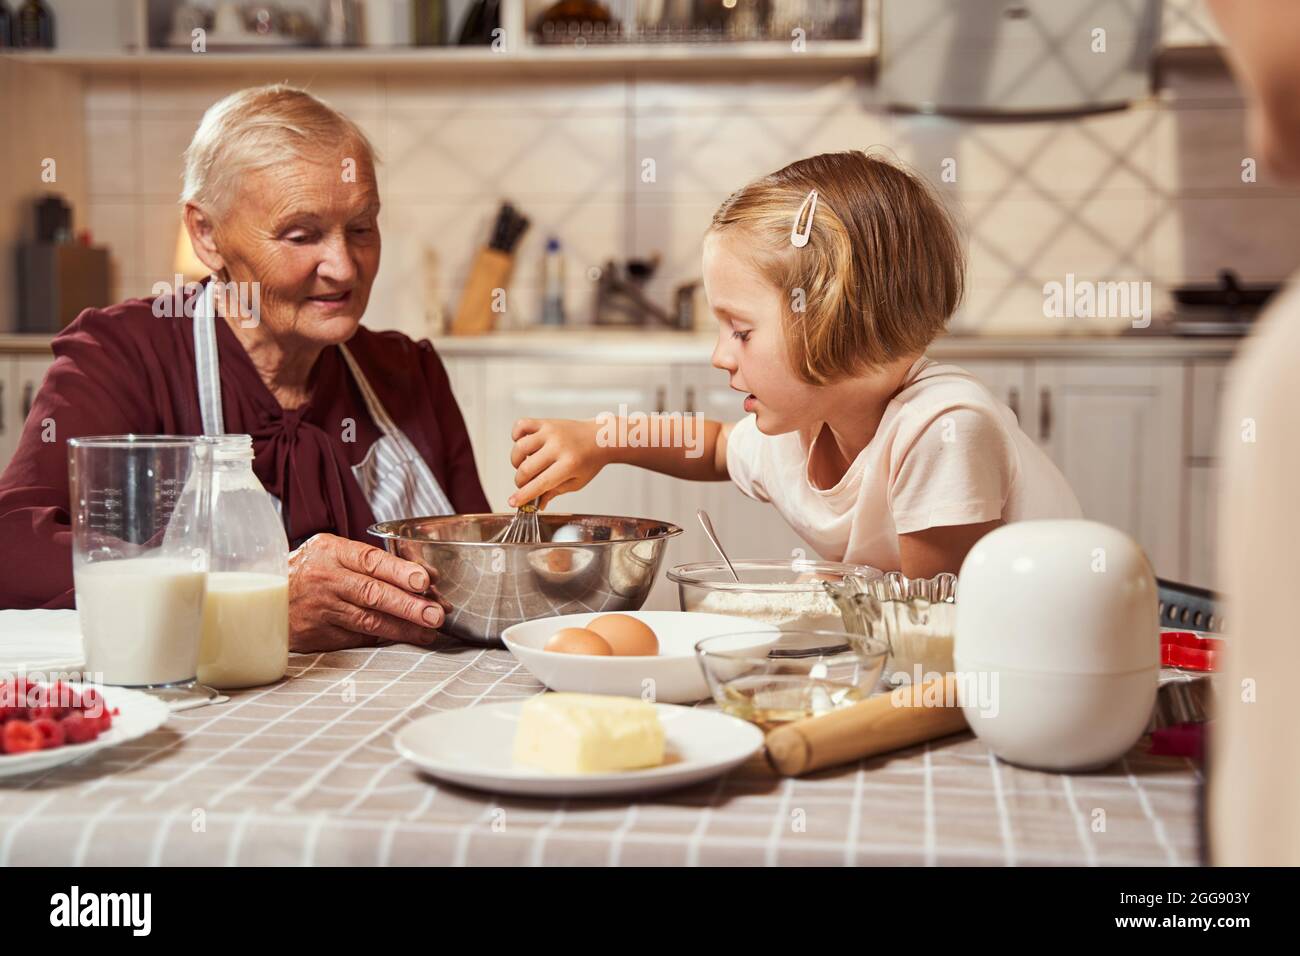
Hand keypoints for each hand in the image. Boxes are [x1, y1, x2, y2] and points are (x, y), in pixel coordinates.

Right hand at [287, 533, 450, 651]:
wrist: (266, 598)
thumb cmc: (309, 571)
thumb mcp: (331, 552)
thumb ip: (369, 562)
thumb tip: (421, 578)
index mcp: (330, 552)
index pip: (370, 560)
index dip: (399, 572)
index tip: (424, 581)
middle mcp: (325, 580)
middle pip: (372, 593)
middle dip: (408, 605)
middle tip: (435, 613)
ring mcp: (321, 609)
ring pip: (368, 620)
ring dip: (403, 628)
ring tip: (429, 631)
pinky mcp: (319, 635)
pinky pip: (358, 637)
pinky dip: (384, 638)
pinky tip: (405, 638)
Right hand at [507, 418, 605, 508]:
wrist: (601, 438)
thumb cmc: (589, 461)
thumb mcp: (577, 482)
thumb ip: (555, 492)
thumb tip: (538, 504)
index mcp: (569, 464)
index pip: (540, 484)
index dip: (523, 495)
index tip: (513, 502)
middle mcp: (558, 446)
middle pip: (526, 468)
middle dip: (520, 481)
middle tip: (525, 483)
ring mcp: (550, 432)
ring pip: (520, 447)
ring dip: (516, 461)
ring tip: (524, 465)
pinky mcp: (545, 422)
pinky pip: (521, 425)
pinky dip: (516, 435)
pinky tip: (523, 444)